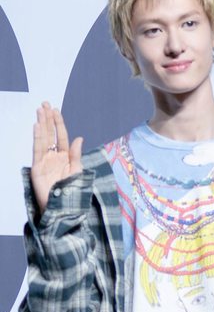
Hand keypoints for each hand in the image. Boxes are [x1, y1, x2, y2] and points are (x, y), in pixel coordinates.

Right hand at [30, 103, 84, 218]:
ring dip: (41, 124)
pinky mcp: (37, 167)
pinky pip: (37, 150)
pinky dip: (37, 138)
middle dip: (48, 119)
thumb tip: (78, 137)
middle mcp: (53, 156)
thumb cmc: (71, 192)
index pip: (61, 136)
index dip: (58, 123)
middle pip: (50, 134)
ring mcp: (44, 161)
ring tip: (40, 110)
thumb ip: (76, 155)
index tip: (55, 110)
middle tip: (45, 103)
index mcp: (64, 156)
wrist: (62, 207)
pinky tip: (36, 126)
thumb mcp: (77, 171)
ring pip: (42, 138)